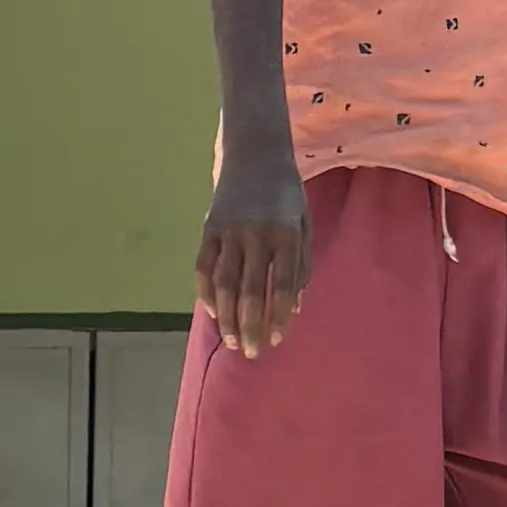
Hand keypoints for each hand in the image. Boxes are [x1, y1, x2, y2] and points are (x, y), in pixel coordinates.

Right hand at [195, 146, 312, 357]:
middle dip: (250, 326)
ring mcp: (229, 231)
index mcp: (285, 233)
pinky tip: (213, 313)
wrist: (256, 153)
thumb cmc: (286, 194)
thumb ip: (301, 264)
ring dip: (226, 318)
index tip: (277, 340)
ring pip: (224, 285)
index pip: (281, 285)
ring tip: (231, 341)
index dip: (278, 316)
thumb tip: (294, 308)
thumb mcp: (303, 224)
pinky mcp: (208, 228)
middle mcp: (256, 234)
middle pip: (249, 291)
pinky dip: (206, 294)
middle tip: (252, 353)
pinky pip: (203, 269)